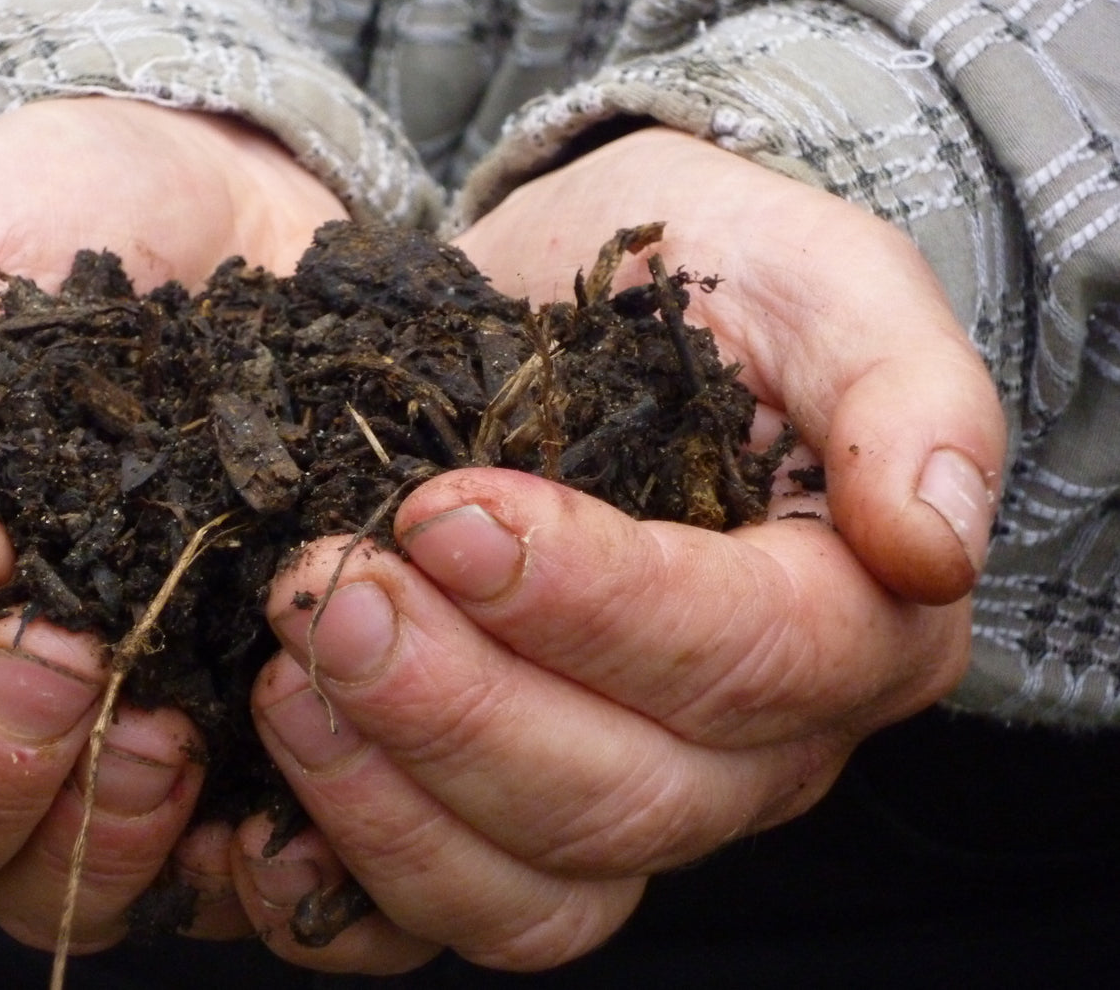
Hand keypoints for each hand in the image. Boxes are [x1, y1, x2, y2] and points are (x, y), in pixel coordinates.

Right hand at [0, 96, 344, 950]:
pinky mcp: (211, 745)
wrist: (240, 225)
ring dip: (84, 832)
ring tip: (169, 727)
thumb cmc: (66, 225)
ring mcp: (80, 739)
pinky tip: (261, 811)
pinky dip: (215, 865)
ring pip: (23, 882)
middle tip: (58, 648)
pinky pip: (188, 880)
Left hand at [221, 128, 1004, 970]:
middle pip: (631, 799)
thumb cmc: (699, 280)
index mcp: (843, 618)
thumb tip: (934, 541)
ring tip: (285, 669)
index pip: (749, 658)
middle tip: (332, 588)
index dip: (600, 605)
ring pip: (533, 890)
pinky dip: (345, 880)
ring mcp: (622, 796)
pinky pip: (438, 911)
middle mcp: (747, 746)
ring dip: (392, 796)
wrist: (563, 307)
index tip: (450, 512)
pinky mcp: (501, 818)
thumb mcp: (814, 279)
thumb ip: (904, 388)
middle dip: (463, 704)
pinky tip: (257, 821)